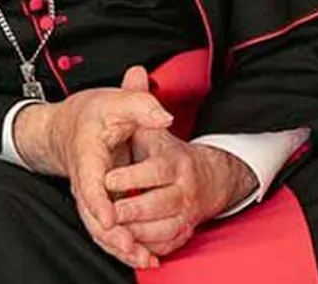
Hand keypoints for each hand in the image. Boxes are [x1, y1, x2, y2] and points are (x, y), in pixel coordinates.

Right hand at [11, 66, 173, 268]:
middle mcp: (84, 180)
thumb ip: (139, 104)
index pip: (88, 181)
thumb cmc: (91, 114)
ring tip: (143, 259)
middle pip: (92, 212)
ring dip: (118, 245)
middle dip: (111, 234)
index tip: (111, 218)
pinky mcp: (98, 205)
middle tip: (132, 248)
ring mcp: (89, 195)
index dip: (99, 202)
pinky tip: (142, 256)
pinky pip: (106, 229)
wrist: (65, 126)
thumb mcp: (115, 101)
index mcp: (87, 153)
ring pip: (98, 226)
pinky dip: (121, 244)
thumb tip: (164, 116)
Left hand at [104, 114, 259, 257]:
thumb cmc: (172, 153)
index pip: (155, 171)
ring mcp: (187, 213)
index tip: (108, 180)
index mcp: (177, 162)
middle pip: (159, 206)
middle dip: (131, 211)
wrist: (210, 177)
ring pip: (164, 229)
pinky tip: (132, 242)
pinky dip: (152, 245)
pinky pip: (170, 242)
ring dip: (138, 232)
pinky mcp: (185, 229)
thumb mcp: (155, 129)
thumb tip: (136, 72)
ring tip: (114, 230)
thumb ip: (140, 103)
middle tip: (107, 213)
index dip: (131, 177)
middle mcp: (185, 190)